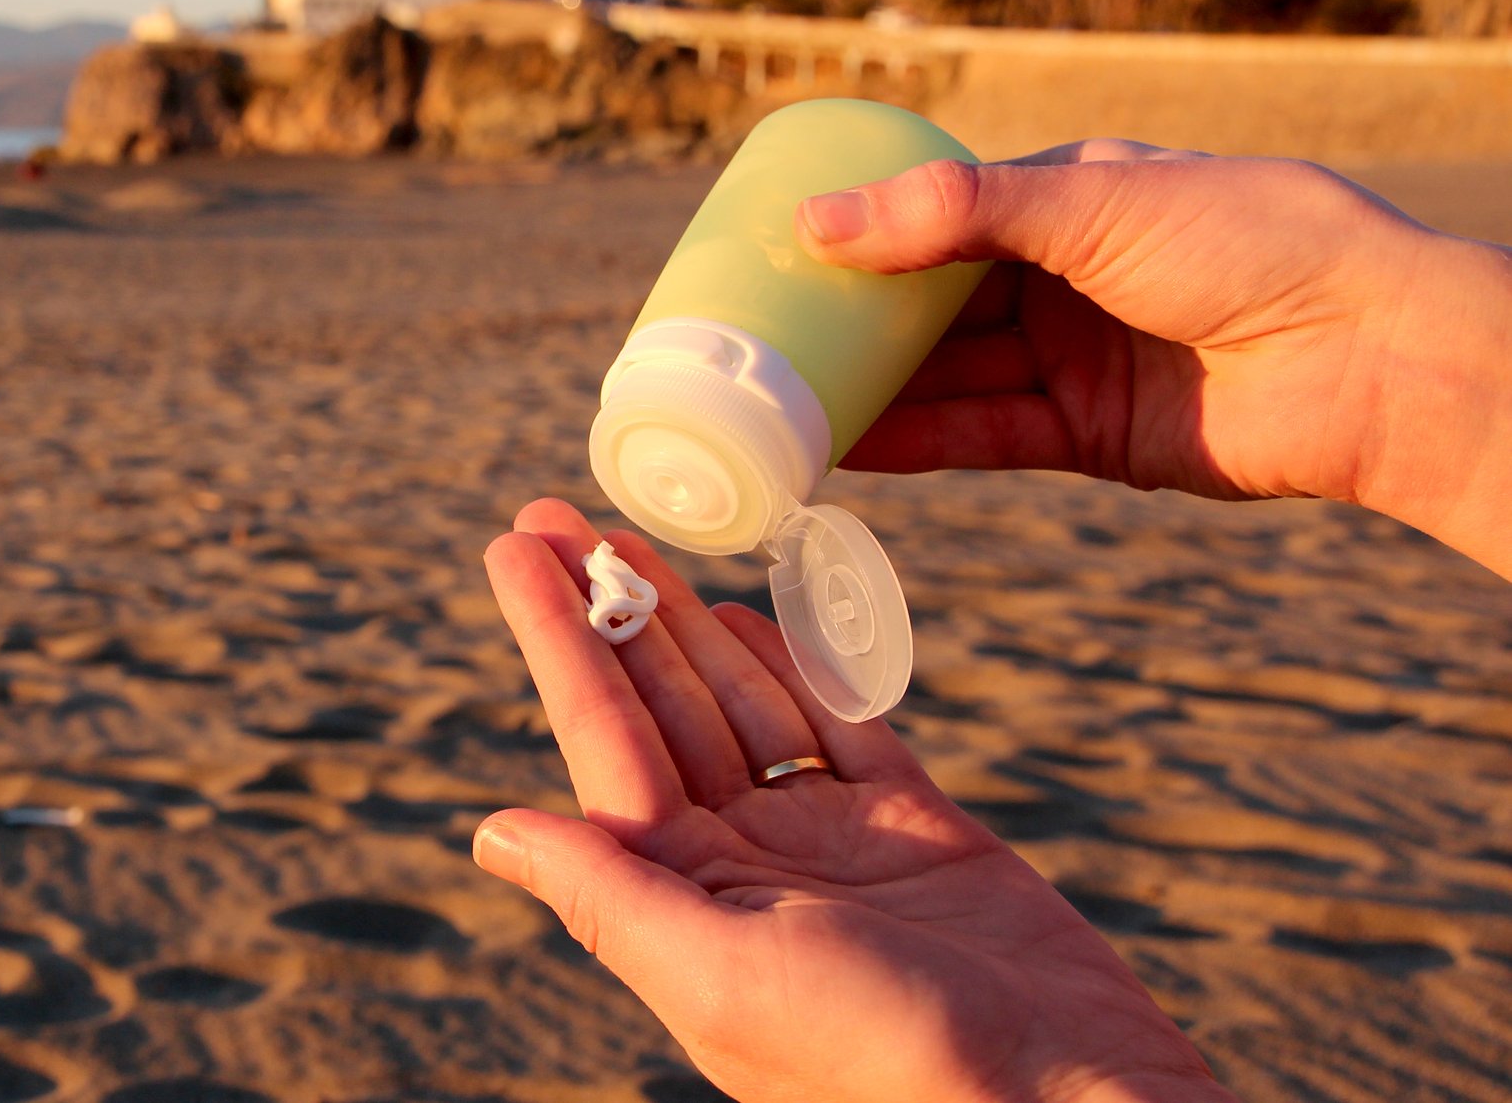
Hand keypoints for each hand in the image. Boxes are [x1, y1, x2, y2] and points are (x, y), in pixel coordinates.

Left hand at [474, 498, 1235, 1102]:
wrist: (1067, 1100)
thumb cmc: (887, 1062)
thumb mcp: (723, 977)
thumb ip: (611, 895)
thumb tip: (491, 830)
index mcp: (686, 899)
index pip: (602, 739)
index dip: (556, 639)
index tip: (513, 549)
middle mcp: (744, 866)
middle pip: (659, 708)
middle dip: (606, 609)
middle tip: (552, 513)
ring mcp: (829, 844)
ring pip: (742, 704)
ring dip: (685, 624)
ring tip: (633, 540)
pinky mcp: (917, 832)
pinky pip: (841, 727)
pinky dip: (796, 668)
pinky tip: (743, 612)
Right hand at [795, 139, 1511, 577]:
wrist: (1370, 359)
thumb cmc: (1251, 243)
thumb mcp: (1090, 203)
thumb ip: (953, 215)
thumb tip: (816, 222)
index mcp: (1071, 197)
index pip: (940, 214)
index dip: (861, 235)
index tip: (777, 253)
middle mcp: (1066, 277)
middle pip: (931, 304)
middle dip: (847, 323)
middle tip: (751, 340)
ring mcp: (1075, 358)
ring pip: (946, 375)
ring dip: (866, 391)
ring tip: (772, 404)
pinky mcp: (1088, 435)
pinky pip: (981, 436)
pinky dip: (915, 442)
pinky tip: (843, 448)